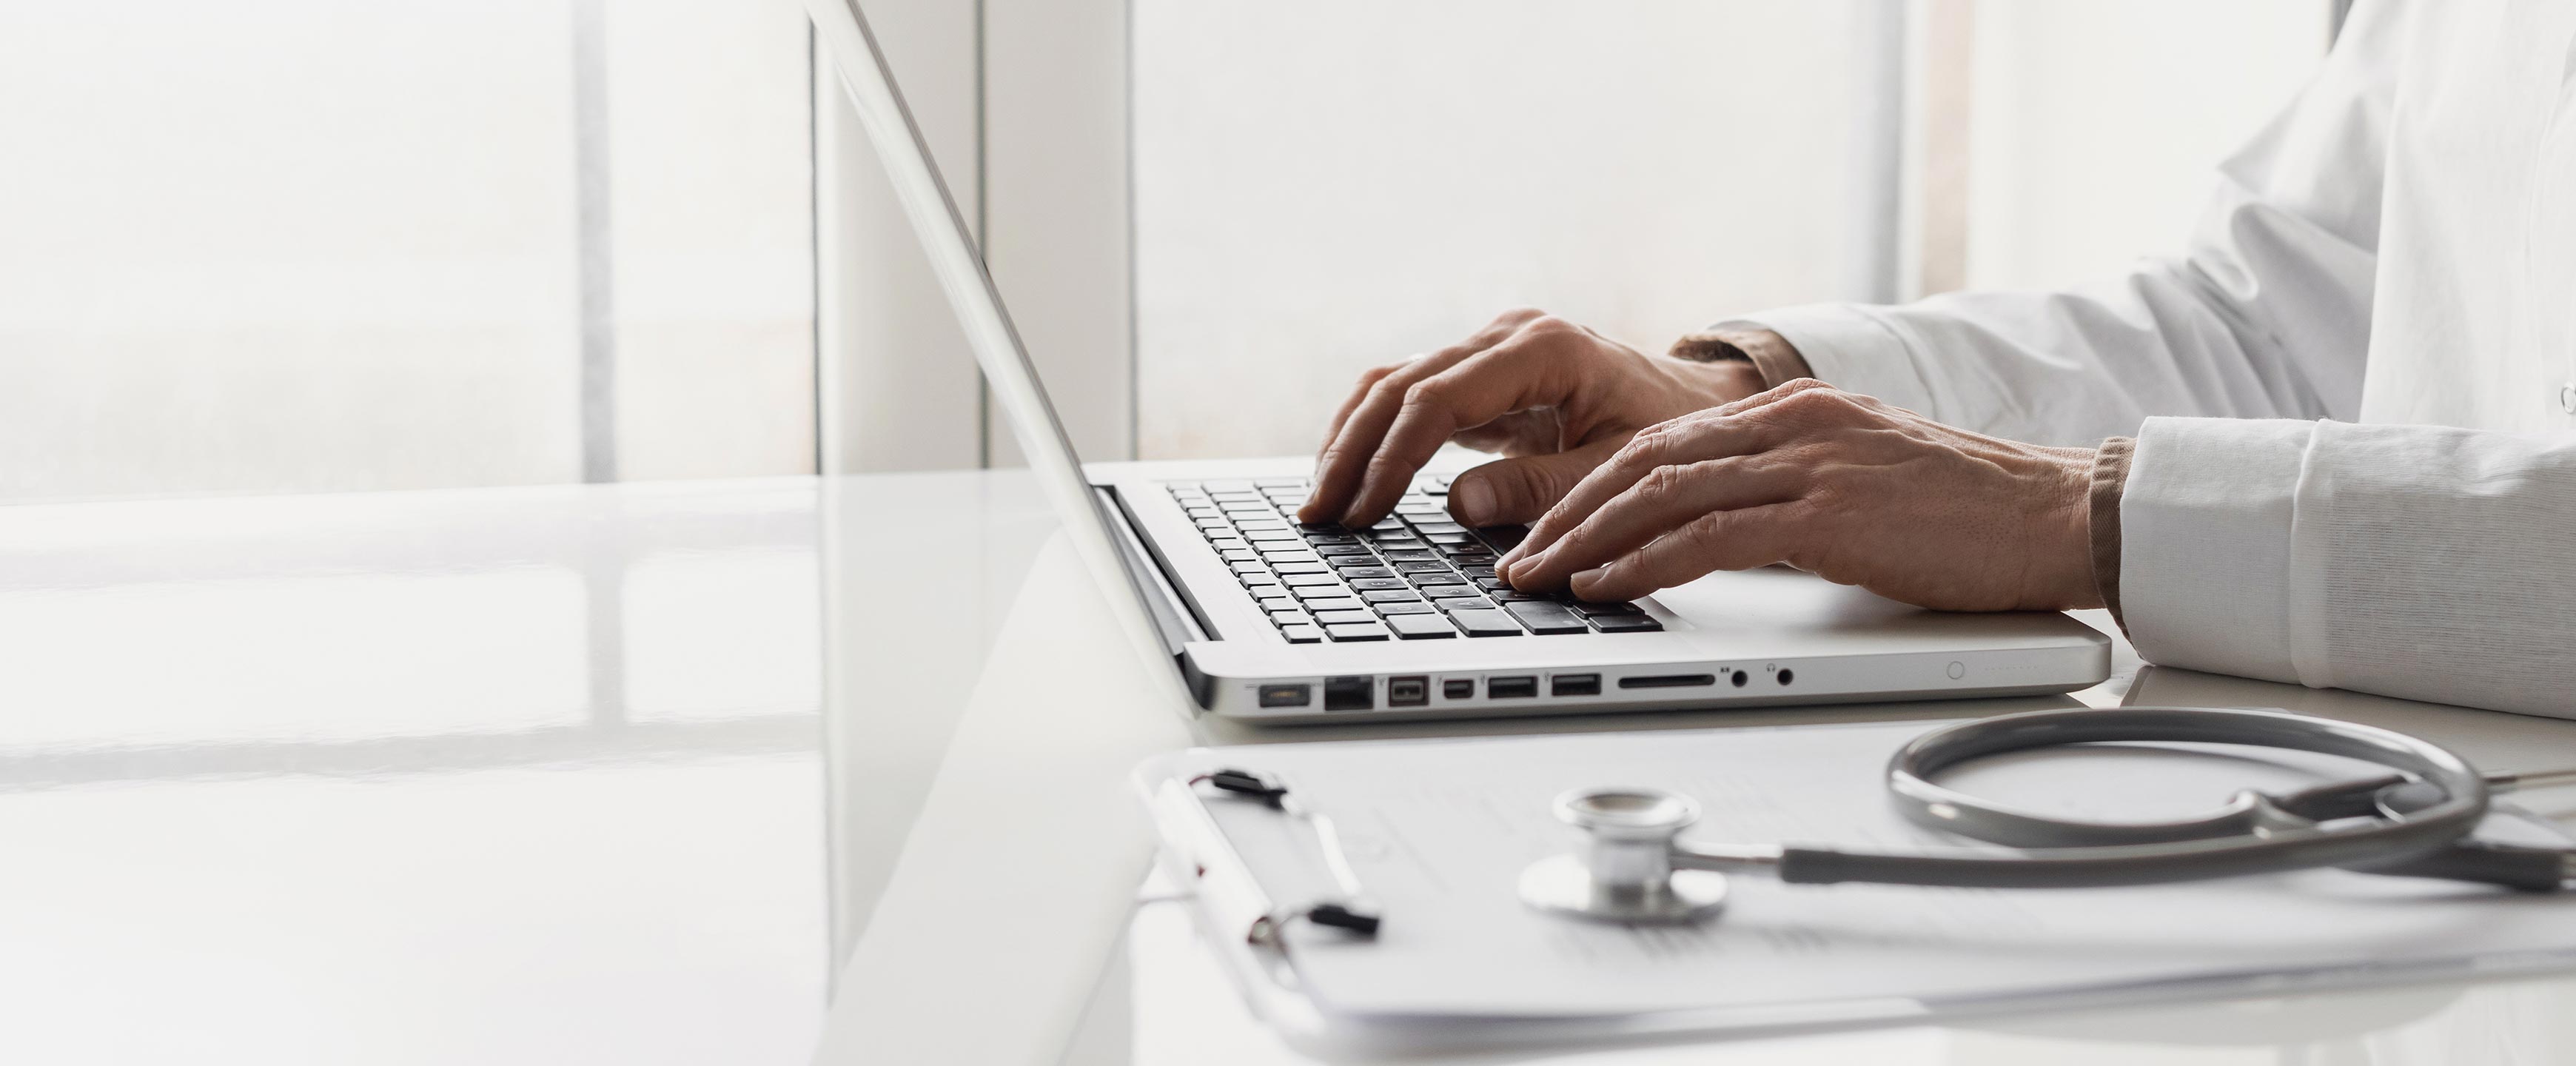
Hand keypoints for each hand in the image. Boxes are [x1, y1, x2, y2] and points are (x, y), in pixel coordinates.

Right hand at [1298, 309, 1765, 528]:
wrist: (1696, 403)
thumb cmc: (1670, 433)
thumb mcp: (1617, 469)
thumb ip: (1541, 488)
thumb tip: (1456, 505)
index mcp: (1544, 349)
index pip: (1439, 398)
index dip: (1392, 458)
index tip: (1364, 511)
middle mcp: (1507, 336)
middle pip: (1400, 384)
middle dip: (1352, 452)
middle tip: (1319, 515)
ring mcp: (1489, 350)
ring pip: (1392, 384)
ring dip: (1351, 441)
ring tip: (1321, 503)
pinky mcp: (1480, 374)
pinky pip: (1410, 396)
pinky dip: (1374, 436)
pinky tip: (1351, 479)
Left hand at [1498, 379, 2100, 611]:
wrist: (2058, 512)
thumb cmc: (1966, 512)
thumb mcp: (1857, 481)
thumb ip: (1786, 492)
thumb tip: (1715, 532)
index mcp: (1793, 410)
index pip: (1660, 441)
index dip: (1588, 486)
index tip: (1543, 527)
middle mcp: (1791, 422)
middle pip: (1641, 460)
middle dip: (1565, 513)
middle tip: (1514, 557)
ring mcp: (1809, 462)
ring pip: (1659, 493)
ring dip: (1585, 541)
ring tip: (1537, 579)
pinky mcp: (1829, 512)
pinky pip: (1709, 536)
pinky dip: (1643, 564)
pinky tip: (1605, 588)